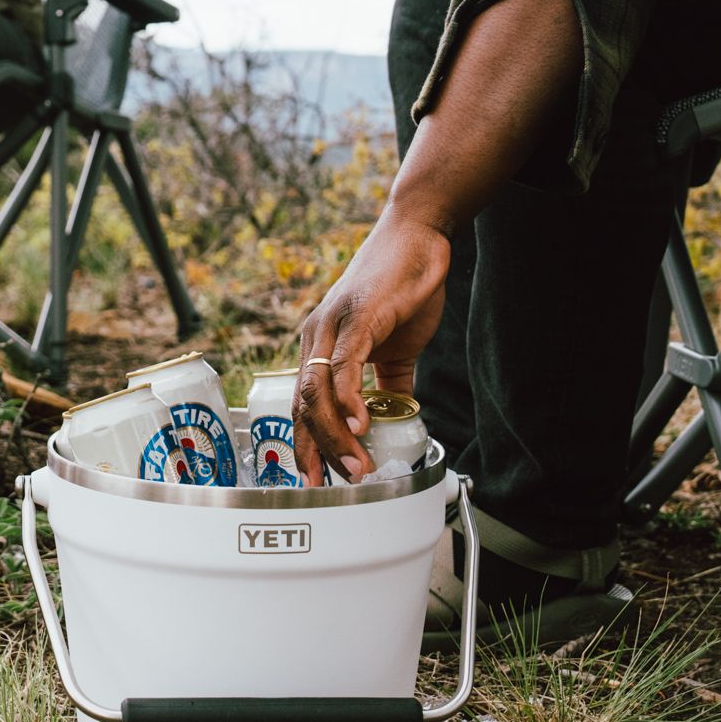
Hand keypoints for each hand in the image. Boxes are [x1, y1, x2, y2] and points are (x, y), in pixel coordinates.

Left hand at [293, 213, 452, 483]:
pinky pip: (344, 365)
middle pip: (302, 405)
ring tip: (354, 466)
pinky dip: (347, 399)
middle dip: (314, 451)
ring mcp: (334, 326)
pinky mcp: (359, 316)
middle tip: (329, 486)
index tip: (313, 478)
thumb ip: (390, 380)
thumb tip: (396, 413)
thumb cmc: (404, 285)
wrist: (419, 235)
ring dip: (334, 436)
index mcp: (320, 345)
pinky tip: (359, 424)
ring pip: (317, 391)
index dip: (305, 444)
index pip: (301, 404)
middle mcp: (316, 336)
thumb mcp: (395, 344)